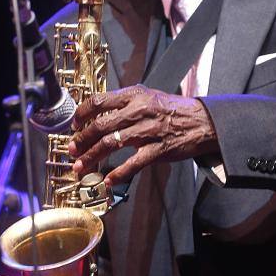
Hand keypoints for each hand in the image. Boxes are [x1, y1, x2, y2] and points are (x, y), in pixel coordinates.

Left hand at [68, 84, 218, 185]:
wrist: (202, 121)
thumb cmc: (173, 110)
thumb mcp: (148, 96)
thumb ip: (125, 103)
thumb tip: (98, 112)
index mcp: (134, 95)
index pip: (98, 101)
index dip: (81, 114)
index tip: (74, 126)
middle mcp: (139, 111)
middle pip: (100, 125)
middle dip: (81, 140)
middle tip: (72, 150)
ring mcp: (148, 130)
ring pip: (111, 144)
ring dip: (92, 158)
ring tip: (81, 167)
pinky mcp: (158, 149)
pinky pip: (133, 163)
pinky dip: (118, 173)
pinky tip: (108, 180)